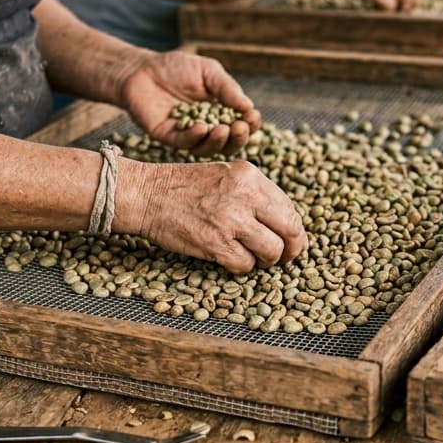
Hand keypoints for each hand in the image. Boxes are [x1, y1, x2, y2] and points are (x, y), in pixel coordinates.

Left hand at [113, 50, 261, 156]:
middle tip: (240, 128)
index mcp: (220, 112)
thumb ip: (227, 88)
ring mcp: (187, 135)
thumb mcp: (208, 71)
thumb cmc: (176, 68)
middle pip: (229, 143)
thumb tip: (248, 107)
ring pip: (208, 148)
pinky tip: (201, 128)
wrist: (141, 69)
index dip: (250, 124)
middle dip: (238, 138)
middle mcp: (207, 128)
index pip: (241, 124)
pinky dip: (195, 137)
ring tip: (223, 129)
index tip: (252, 117)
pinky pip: (184, 143)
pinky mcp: (168, 137)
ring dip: (218, 142)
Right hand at [139, 161, 308, 273]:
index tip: (292, 240)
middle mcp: (246, 196)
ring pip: (272, 251)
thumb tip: (285, 223)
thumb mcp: (226, 175)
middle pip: (290, 231)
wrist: (147, 193)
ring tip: (255, 257)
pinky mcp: (215, 244)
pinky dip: (242, 267)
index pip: (289, 208)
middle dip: (292, 249)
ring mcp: (231, 221)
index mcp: (250, 176)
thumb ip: (255, 194)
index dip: (294, 230)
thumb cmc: (185, 186)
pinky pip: (245, 265)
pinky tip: (232, 259)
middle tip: (284, 257)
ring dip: (266, 260)